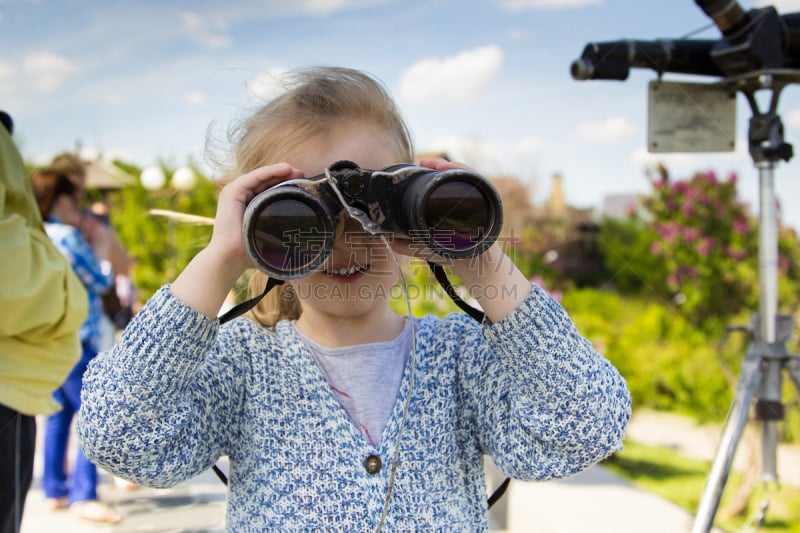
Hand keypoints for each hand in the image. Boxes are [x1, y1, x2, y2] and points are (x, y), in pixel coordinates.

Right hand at [171, 163, 303, 318]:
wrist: (231, 257)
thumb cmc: (250, 253)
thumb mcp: (269, 238)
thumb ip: (280, 234)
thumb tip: (303, 240)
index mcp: (247, 205)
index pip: (268, 189)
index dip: (285, 184)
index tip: (304, 184)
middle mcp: (240, 197)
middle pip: (265, 181)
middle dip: (284, 176)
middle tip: (303, 175)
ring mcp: (234, 193)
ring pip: (260, 176)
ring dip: (279, 171)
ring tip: (296, 171)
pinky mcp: (232, 192)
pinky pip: (254, 177)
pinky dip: (269, 171)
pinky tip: (284, 169)